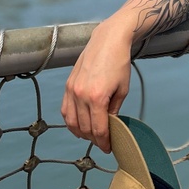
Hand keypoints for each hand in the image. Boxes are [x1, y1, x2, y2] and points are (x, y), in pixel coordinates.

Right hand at [60, 18, 133, 152]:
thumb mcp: (123, 89)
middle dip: (94, 139)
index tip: (108, 148)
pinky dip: (71, 121)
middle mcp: (81, 95)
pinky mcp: (68, 85)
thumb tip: (110, 125)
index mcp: (97, 98)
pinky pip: (65, 110)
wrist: (108, 41)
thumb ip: (115, 110)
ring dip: (81, 133)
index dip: (104, 142)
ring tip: (91, 136)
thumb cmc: (119, 62)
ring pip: (72, 122)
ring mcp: (72, 90)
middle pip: (85, 128)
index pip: (98, 129)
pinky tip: (78, 125)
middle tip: (103, 143)